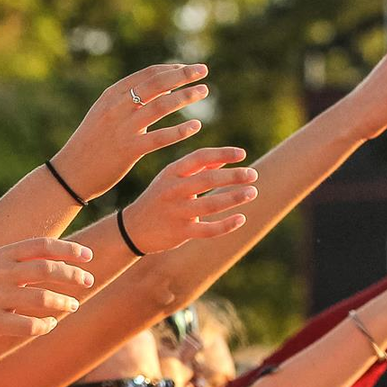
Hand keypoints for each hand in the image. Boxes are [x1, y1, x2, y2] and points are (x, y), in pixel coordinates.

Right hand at [0, 238, 95, 339]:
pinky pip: (28, 325)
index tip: (88, 256)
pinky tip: (50, 326)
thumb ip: (17, 262)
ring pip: (42, 297)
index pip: (41, 246)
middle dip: (73, 274)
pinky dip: (45, 326)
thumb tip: (54, 262)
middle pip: (47, 268)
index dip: (69, 250)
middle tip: (88, 280)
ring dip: (64, 302)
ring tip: (73, 305)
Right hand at [48, 65, 209, 201]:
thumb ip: (130, 101)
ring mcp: (122, 128)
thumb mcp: (106, 115)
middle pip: (156, 84)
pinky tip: (196, 126)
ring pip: (160, 106)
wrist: (71, 172)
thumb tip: (163, 88)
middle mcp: (117, 107)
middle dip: (182, 74)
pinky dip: (179, 130)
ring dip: (185, 96)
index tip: (189, 68)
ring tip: (203, 91)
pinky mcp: (128, 150)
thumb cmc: (92, 143)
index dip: (171, 68)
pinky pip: (159, 137)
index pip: (147, 74)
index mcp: (112, 95)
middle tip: (203, 70)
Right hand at [120, 147, 257, 254]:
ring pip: (210, 205)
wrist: (133, 228)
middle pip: (207, 179)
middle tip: (253, 174)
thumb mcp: (171, 177)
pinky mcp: (180, 232)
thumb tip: (226, 159)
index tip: (242, 154)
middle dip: (233, 176)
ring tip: (252, 192)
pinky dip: (226, 225)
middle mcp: (174, 190)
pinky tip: (241, 219)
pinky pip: (208, 229)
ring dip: (234, 198)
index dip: (222, 153)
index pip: (200, 157)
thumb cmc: (159, 198)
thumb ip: (197, 167)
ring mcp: (177, 212)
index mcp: (172, 172)